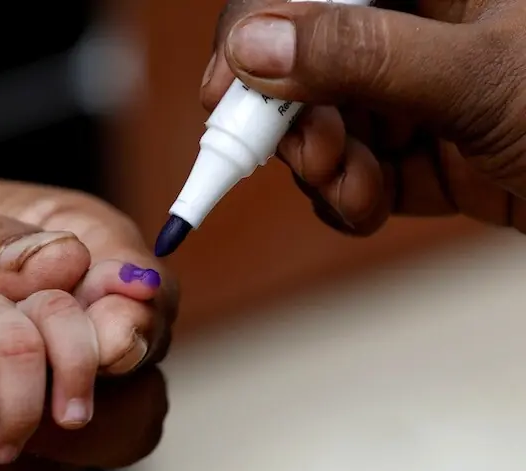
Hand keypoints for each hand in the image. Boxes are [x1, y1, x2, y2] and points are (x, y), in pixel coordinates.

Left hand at [0, 273, 160, 467]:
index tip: (106, 341)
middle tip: (56, 397)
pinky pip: (18, 461)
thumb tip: (64, 262)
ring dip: (49, 427)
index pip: (133, 279)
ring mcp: (14, 375)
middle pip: (131, 356)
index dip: (135, 313)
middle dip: (104, 380)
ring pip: (87, 417)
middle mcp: (42, 311)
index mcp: (43, 240)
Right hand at [201, 0, 525, 234]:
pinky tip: (368, 206)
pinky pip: (355, 167)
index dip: (255, 26)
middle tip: (309, 158)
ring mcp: (416, 89)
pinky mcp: (422, 147)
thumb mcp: (482, 74)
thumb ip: (362, 52)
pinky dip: (348, 196)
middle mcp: (418, 25)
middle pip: (304, 58)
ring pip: (323, 121)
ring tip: (353, 192)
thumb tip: (257, 44)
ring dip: (321, 167)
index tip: (227, 88)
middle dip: (294, 117)